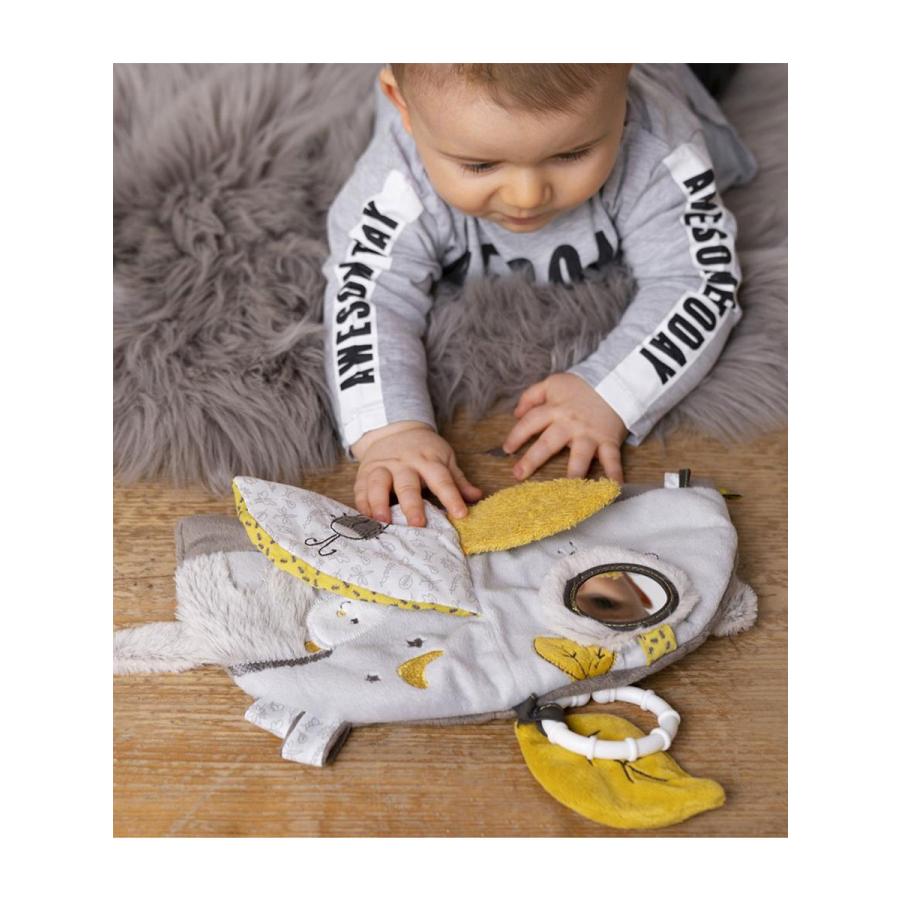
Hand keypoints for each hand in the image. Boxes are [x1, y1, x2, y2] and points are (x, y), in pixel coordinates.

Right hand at [351, 420, 482, 526]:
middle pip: (407, 484)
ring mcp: (382, 467)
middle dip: (412, 505)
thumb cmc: (424, 449)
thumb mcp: (444, 458)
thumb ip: (458, 480)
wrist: (393, 428)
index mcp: (427, 460)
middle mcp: (404, 464)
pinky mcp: (364, 473)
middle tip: (417, 524)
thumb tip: (476, 497)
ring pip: (378, 484)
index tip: (460, 514)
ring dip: (379, 503)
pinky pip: (361, 490)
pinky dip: (362, 505)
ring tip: (383, 521)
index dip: (451, 497)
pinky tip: (366, 519)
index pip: (442, 479)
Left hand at [502, 373, 627, 483]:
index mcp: (555, 410)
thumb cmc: (581, 386)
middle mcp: (570, 424)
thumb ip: (532, 396)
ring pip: (579, 457)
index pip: (530, 422)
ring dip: (573, 475)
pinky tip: (613, 488)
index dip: (516, 435)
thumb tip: (516, 414)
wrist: (615, 382)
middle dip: (532, 460)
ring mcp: (590, 434)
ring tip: (564, 492)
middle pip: (548, 444)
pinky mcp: (608, 441)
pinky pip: (612, 460)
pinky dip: (614, 474)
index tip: (507, 449)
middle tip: (518, 475)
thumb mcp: (553, 383)